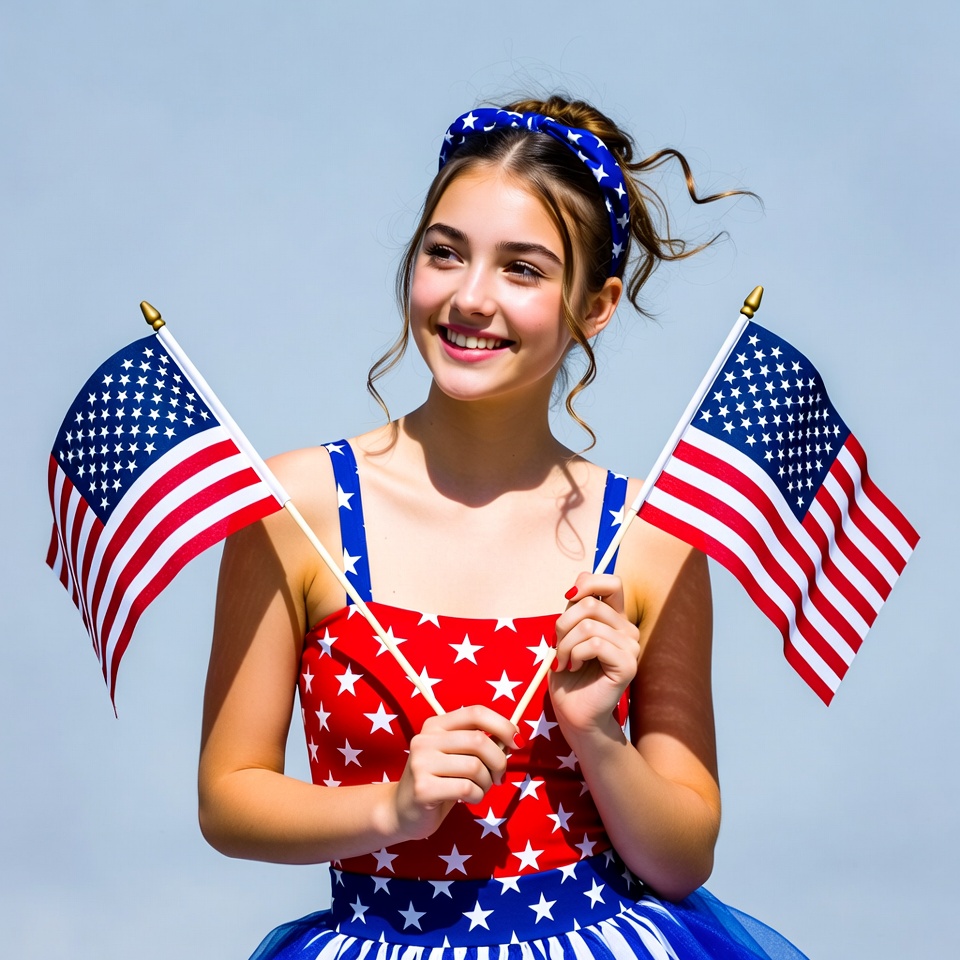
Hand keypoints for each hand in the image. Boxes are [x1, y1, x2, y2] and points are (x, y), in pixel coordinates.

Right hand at [393, 705, 517, 840]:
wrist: (403, 812)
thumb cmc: (440, 781)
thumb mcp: (457, 756)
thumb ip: (479, 744)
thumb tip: (513, 737)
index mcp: (436, 725)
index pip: (476, 712)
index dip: (502, 725)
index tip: (517, 742)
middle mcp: (426, 739)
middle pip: (479, 740)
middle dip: (499, 761)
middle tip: (499, 777)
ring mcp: (422, 763)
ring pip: (475, 767)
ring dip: (486, 783)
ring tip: (479, 789)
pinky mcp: (423, 788)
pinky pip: (467, 788)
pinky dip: (478, 796)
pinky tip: (469, 799)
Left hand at [549, 574, 640, 734]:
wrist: (573, 711)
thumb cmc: (568, 673)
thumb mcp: (566, 632)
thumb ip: (575, 609)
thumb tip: (575, 589)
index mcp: (614, 618)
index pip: (612, 582)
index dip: (587, 583)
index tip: (569, 599)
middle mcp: (627, 629)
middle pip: (590, 604)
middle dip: (563, 624)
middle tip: (558, 647)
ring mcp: (631, 647)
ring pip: (588, 626)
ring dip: (565, 645)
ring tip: (563, 661)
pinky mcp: (628, 665)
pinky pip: (595, 645)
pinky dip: (574, 654)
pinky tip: (573, 667)